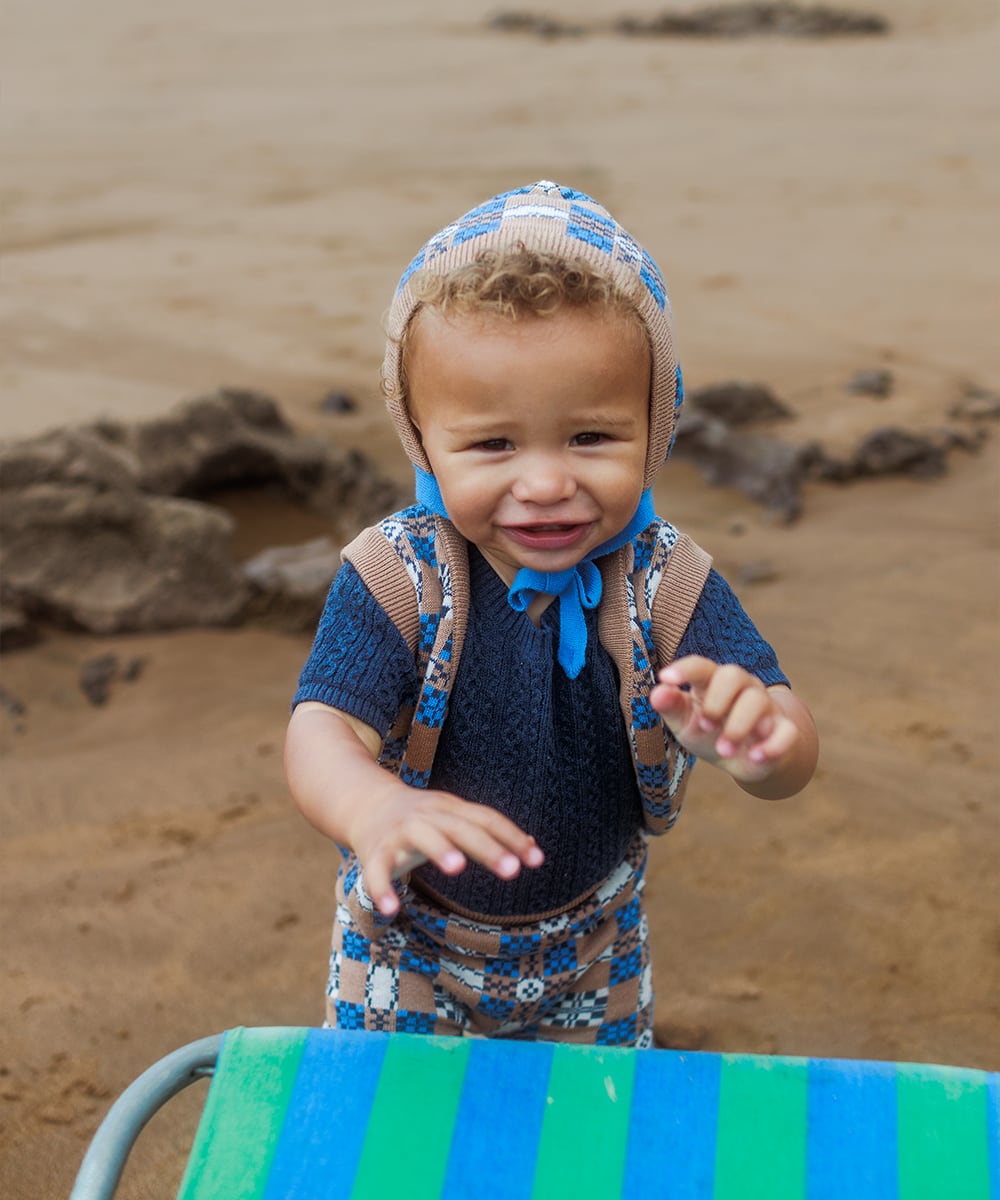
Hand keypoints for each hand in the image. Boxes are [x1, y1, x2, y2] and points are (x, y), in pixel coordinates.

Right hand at [349, 782, 544, 916]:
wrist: (365, 806)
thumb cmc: (421, 819)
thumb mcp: (455, 818)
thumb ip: (490, 832)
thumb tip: (534, 847)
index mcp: (449, 808)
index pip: (485, 818)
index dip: (511, 837)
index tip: (537, 860)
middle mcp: (427, 816)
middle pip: (460, 827)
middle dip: (486, 847)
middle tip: (512, 871)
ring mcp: (400, 832)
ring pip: (421, 836)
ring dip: (439, 848)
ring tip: (458, 868)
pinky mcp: (375, 852)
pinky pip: (377, 871)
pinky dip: (382, 889)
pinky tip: (392, 909)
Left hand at [649, 656, 801, 785]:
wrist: (747, 759)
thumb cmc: (710, 734)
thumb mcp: (686, 724)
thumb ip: (671, 708)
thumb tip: (657, 692)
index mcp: (713, 682)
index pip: (701, 666)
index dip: (685, 669)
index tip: (665, 678)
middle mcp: (742, 687)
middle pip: (734, 674)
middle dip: (716, 701)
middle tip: (705, 726)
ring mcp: (765, 706)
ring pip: (758, 700)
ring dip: (739, 727)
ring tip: (724, 751)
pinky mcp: (784, 729)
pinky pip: (786, 730)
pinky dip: (772, 744)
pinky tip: (755, 757)